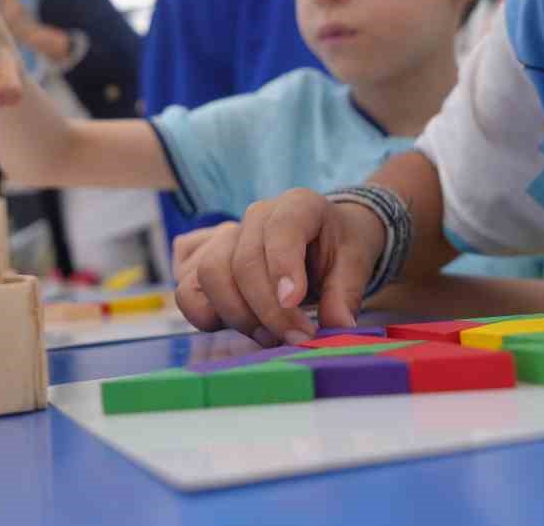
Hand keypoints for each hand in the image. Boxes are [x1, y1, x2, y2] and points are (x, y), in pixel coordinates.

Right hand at [172, 189, 384, 346]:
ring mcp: (227, 236)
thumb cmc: (338, 247)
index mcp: (298, 205)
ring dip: (238, 315)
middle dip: (267, 310)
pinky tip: (242, 327)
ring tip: (270, 337)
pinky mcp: (206, 260)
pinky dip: (207, 315)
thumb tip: (337, 326)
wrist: (324, 239)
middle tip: (296, 338)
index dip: (282, 266)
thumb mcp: (355, 262)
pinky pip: (188, 289)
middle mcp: (257, 216)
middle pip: (242, 262)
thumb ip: (346, 292)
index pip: (281, 229)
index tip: (294, 303)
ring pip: (209, 273)